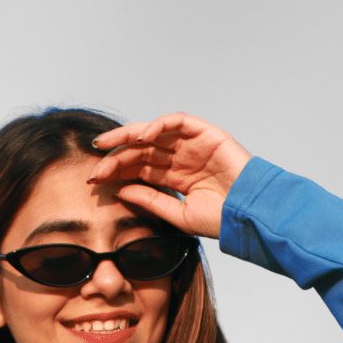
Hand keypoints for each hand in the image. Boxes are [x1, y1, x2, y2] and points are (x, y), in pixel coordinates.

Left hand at [85, 112, 253, 240]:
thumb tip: (120, 190)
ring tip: (109, 145)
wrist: (248, 216)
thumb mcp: (177, 215)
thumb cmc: (219, 220)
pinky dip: (159, 125)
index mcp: (174, 177)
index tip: (94, 179)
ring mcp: (192, 144)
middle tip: (95, 160)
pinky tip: (142, 137)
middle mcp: (181, 158)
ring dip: (130, 136)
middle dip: (117, 154)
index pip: (139, 168)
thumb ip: (150, 201)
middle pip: (142, 149)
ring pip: (154, 133)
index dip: (116, 171)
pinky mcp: (206, 133)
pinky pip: (177, 122)